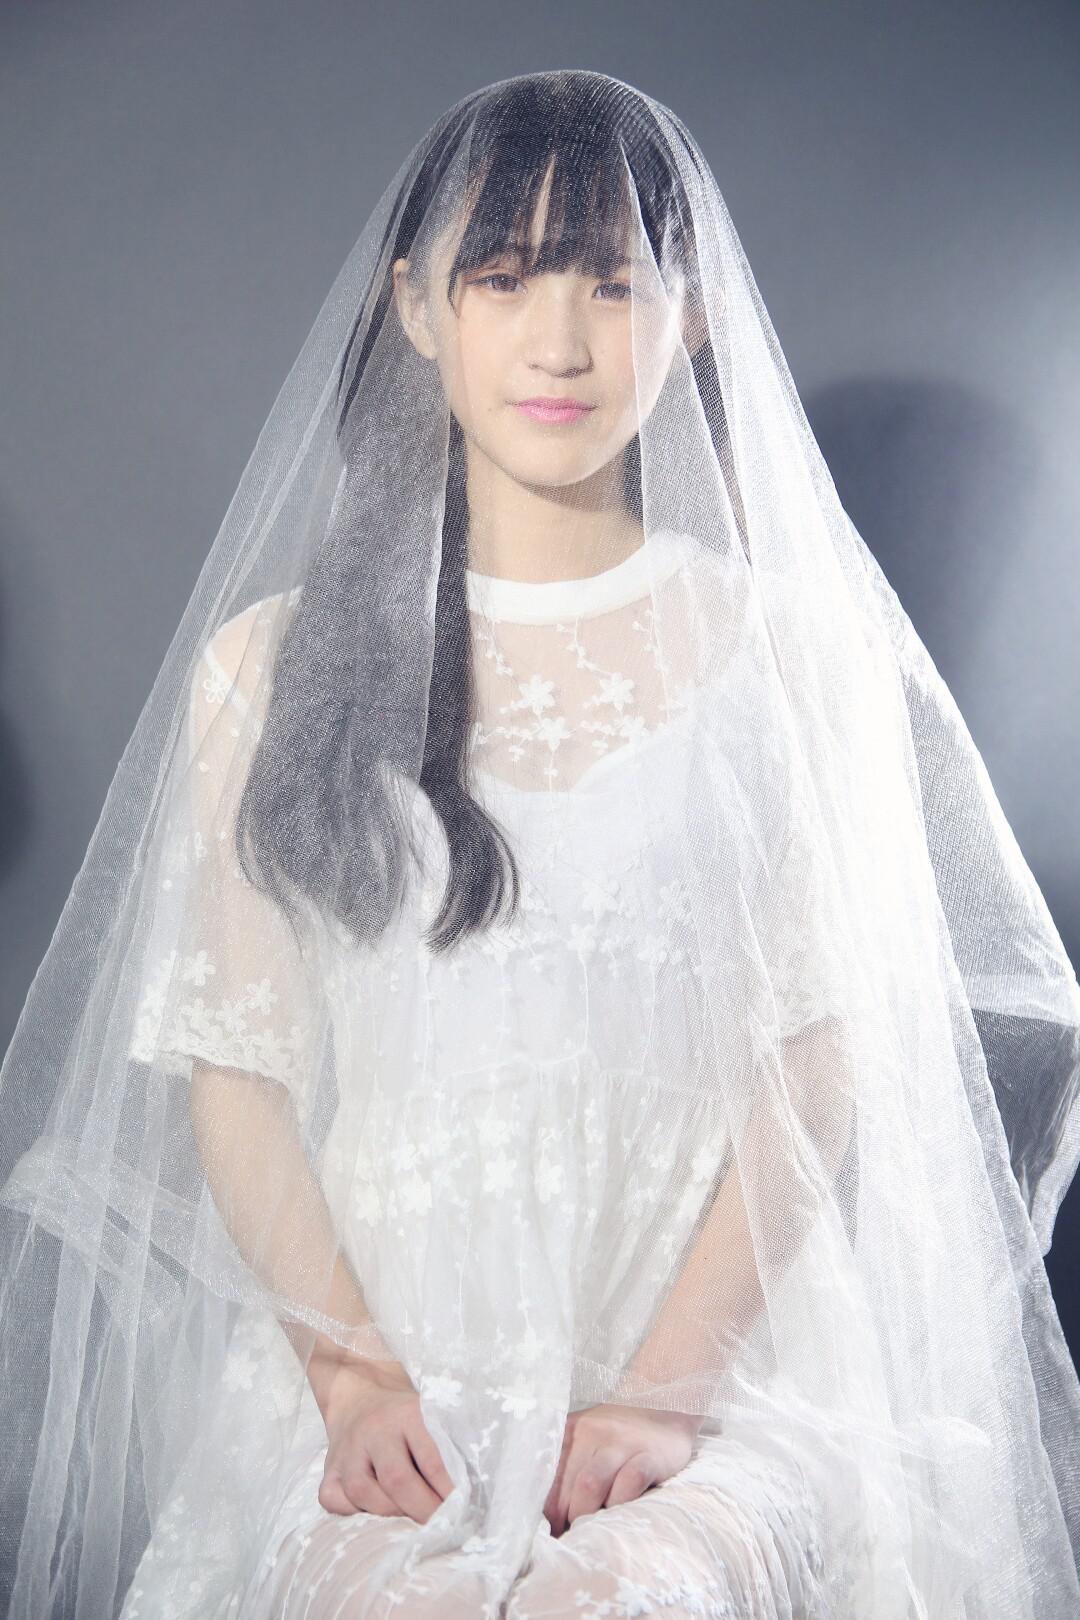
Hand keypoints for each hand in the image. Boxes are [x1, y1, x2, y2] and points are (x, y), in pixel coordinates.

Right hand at [315, 1358, 454, 1523]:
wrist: (361, 1395)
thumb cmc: (406, 1417)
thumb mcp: (430, 1417)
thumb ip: (446, 1448)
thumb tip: (468, 1495)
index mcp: (407, 1414)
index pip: (431, 1460)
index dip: (448, 1492)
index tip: (462, 1511)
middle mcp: (374, 1430)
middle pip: (397, 1479)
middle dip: (423, 1510)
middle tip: (441, 1527)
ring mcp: (347, 1451)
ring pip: (363, 1493)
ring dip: (391, 1514)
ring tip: (410, 1517)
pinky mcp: (328, 1471)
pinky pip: (336, 1502)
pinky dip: (355, 1514)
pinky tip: (374, 1511)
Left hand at [542, 1403, 702, 1537]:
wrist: (666, 1411)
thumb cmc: (621, 1438)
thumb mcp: (589, 1443)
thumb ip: (568, 1470)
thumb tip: (549, 1518)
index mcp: (571, 1429)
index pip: (546, 1473)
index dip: (545, 1508)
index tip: (549, 1529)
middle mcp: (592, 1431)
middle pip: (566, 1484)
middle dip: (565, 1518)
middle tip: (572, 1536)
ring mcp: (621, 1442)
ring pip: (590, 1484)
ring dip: (587, 1515)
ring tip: (591, 1529)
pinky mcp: (649, 1454)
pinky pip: (628, 1484)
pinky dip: (618, 1505)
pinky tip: (618, 1515)